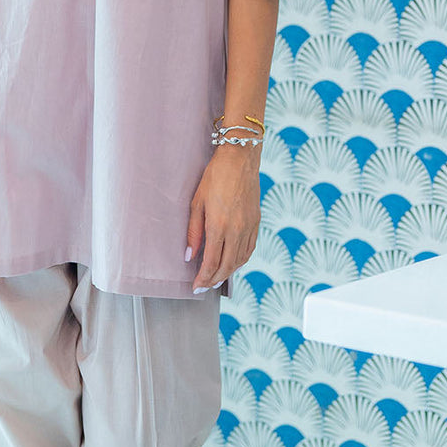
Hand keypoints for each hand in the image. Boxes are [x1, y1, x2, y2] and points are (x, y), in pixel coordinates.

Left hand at [186, 145, 260, 291]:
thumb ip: (193, 232)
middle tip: (204, 287)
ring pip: (240, 260)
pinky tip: (232, 262)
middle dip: (214, 280)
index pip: (211, 263)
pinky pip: (249, 249)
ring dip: (228, 273)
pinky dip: (240, 261)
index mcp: (219, 226)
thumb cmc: (215, 176)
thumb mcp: (197, 202)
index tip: (196, 286)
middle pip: (227, 266)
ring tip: (216, 278)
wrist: (240, 159)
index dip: (203, 278)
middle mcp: (237, 230)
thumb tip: (190, 256)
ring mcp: (249, 227)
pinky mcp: (256, 222)